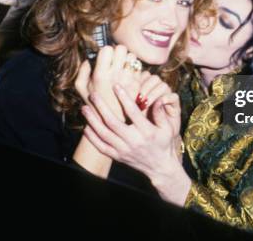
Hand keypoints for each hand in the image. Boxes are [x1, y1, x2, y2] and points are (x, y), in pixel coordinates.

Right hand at [75, 45, 141, 120]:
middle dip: (117, 52)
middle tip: (114, 60)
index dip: (106, 51)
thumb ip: (82, 70)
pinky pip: (138, 66)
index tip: (105, 58)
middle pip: (122, 48)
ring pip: (132, 56)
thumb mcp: (81, 88)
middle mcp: (116, 75)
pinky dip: (133, 68)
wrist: (113, 121)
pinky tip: (127, 75)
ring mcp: (129, 79)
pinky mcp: (138, 84)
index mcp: (100, 75)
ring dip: (127, 59)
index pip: (107, 49)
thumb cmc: (94, 104)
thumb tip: (90, 58)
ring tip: (121, 67)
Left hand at [81, 84, 190, 204]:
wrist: (160, 168)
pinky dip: (92, 138)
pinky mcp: (118, 157)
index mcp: (146, 131)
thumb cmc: (164, 144)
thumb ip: (161, 114)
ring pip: (104, 134)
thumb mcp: (168, 128)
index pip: (133, 111)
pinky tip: (85, 128)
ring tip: (84, 108)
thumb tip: (157, 99)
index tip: (115, 85)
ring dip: (92, 120)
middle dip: (101, 107)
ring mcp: (124, 150)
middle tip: (93, 95)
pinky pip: (101, 147)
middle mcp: (133, 141)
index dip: (124, 97)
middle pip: (113, 122)